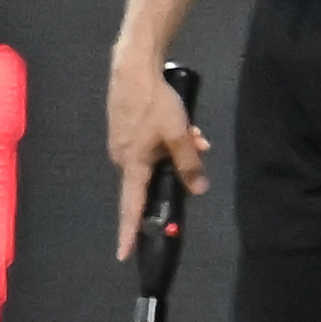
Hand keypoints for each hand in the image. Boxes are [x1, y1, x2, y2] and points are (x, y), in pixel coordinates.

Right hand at [105, 46, 208, 259]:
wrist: (133, 67)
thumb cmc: (154, 102)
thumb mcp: (178, 134)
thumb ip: (189, 164)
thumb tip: (198, 190)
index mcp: (133, 164)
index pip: (131, 207)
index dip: (129, 231)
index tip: (124, 254)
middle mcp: (122, 158)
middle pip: (153, 177)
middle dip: (177, 167)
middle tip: (198, 146)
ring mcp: (122, 142)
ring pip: (155, 157)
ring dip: (176, 148)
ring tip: (195, 133)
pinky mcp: (125, 128)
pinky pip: (150, 143)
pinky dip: (167, 138)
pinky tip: (183, 122)